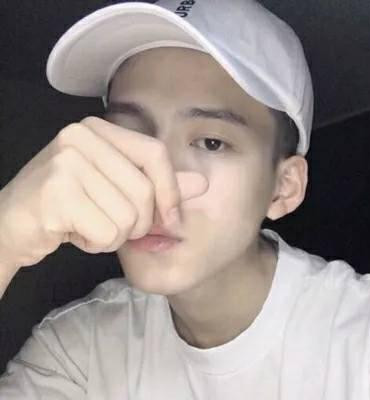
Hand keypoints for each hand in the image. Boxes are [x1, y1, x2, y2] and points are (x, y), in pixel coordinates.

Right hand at [0, 116, 207, 271]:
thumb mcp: (117, 189)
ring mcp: (65, 162)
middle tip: (113, 225)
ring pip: (128, 216)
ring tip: (90, 226)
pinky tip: (75, 234)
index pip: (155, 154)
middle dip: (138, 222)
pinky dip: (96, 244)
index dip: (171, 191)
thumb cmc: (70, 206)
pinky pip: (106, 232)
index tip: (171, 219)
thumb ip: (160, 184)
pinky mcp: (55, 193)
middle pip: (144, 190)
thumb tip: (202, 184)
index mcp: (99, 129)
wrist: (11, 225)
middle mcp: (80, 137)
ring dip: (115, 234)